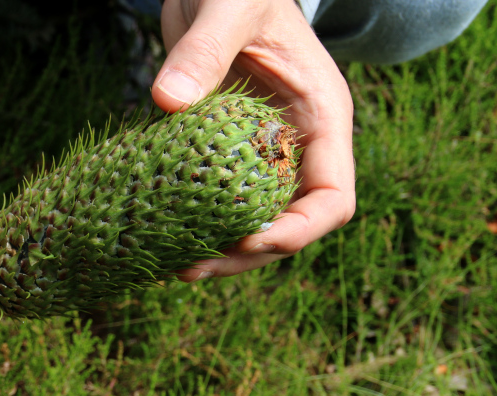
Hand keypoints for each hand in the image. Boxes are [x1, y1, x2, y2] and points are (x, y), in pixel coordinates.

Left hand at [151, 0, 354, 279]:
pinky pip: (219, 202)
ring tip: (175, 266)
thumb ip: (204, 49)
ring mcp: (262, 154)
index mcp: (320, 119)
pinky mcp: (225, 155)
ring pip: (252, 223)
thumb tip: (167, 101)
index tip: (247, 242)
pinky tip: (163, 239)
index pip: (333, 198)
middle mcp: (296, 145)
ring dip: (219, 252)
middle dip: (246, 256)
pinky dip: (196, 225)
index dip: (297, 231)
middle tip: (192, 268)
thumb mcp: (230, 5)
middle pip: (289, 225)